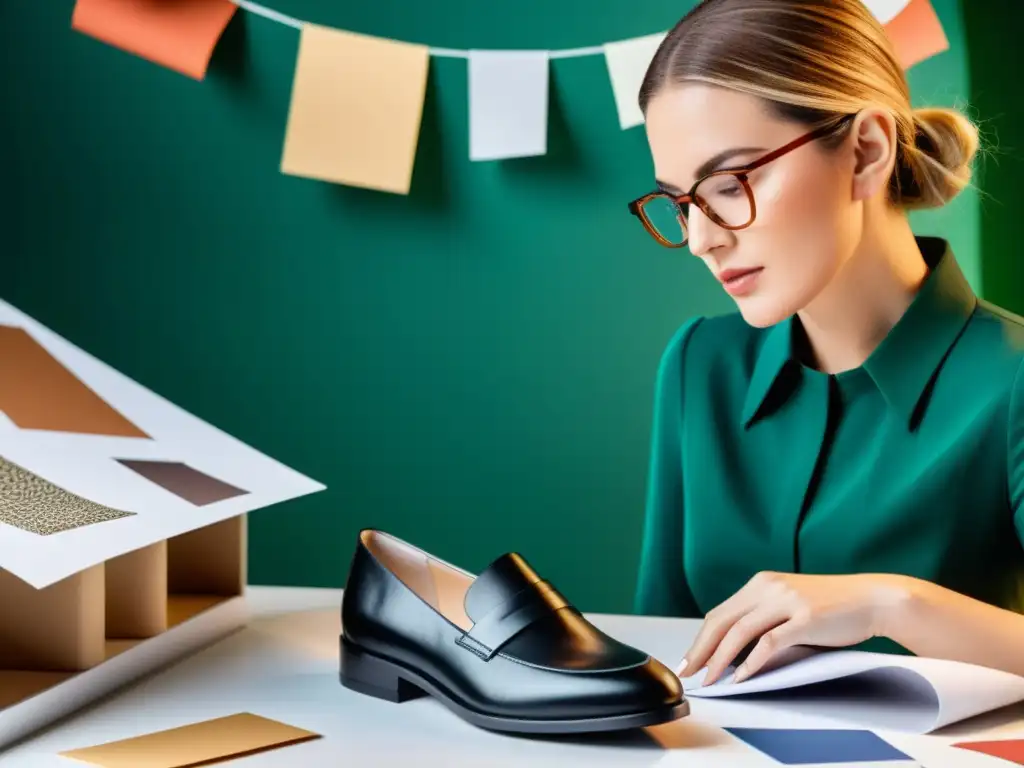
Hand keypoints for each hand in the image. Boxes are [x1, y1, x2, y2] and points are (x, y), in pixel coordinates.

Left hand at [678, 571, 912, 685]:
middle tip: (688, 672)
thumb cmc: (832, 608)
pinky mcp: (805, 618)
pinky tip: (742, 677)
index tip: (689, 660)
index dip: (701, 638)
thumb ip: (764, 619)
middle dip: (701, 649)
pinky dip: (751, 662)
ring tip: (710, 679)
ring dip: (720, 659)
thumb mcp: (790, 606)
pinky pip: (769, 642)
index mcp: (762, 583)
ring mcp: (786, 601)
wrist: (872, 599)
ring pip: (740, 631)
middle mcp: (769, 587)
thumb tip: (734, 651)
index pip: (720, 613)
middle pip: (722, 621)